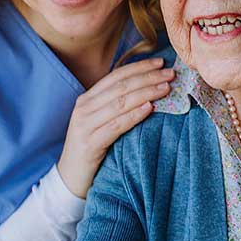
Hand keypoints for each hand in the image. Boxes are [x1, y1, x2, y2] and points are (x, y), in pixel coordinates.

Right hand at [58, 57, 173, 196]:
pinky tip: (150, 108)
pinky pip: (116, 125)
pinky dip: (134, 115)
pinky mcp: (90, 143)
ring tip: (166, 88)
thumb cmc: (92, 149)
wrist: (69, 178)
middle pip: (121, 86)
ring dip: (146, 93)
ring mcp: (85, 124)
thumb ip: (116, 106)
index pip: (116, 76)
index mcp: (87, 98)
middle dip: (147, 77)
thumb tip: (147, 91)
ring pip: (120, 103)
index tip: (160, 62)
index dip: (139, 67)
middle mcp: (84, 107)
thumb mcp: (101, 122)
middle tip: (170, 73)